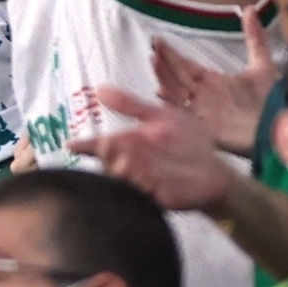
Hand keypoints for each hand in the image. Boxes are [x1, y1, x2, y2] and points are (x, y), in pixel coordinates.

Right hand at [70, 88, 236, 210]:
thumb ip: (131, 105)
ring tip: (124, 160)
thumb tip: (99, 89)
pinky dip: (143, 185)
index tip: (71, 144)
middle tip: (107, 145)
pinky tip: (146, 177)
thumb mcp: (160, 117)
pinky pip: (144, 193)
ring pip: (123, 179)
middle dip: (107, 155)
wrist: (216, 169)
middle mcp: (130, 164)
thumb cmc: (188, 142)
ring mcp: (142, 181)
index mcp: (128, 144)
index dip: (85, 145)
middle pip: (109, 162)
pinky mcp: (157, 197)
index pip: (100, 145)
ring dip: (122, 170)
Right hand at [151, 15, 275, 153]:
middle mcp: (202, 96)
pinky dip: (170, 103)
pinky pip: (181, 114)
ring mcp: (200, 111)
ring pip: (175, 91)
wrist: (280, 127)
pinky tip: (160, 90)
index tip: (158, 40)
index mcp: (213, 82)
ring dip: (164, 76)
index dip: (171, 54)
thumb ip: (255, 38)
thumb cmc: (272, 101)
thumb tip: (249, 9)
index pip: (185, 66)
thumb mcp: (263, 64)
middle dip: (164, 61)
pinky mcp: (202, 126)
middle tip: (153, 44)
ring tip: (154, 60)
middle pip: (177, 76)